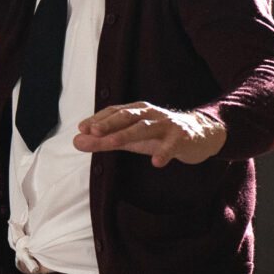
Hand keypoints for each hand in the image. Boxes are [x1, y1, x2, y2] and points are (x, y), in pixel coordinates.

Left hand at [73, 102, 226, 167]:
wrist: (198, 135)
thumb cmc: (158, 135)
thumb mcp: (131, 138)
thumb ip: (104, 140)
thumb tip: (75, 141)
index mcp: (137, 111)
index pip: (114, 112)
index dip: (98, 119)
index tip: (82, 128)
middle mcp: (150, 114)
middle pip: (127, 115)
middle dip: (109, 123)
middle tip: (92, 131)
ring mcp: (166, 124)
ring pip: (145, 127)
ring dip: (128, 134)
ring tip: (112, 143)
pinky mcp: (182, 137)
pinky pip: (172, 145)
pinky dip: (164, 152)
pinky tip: (156, 162)